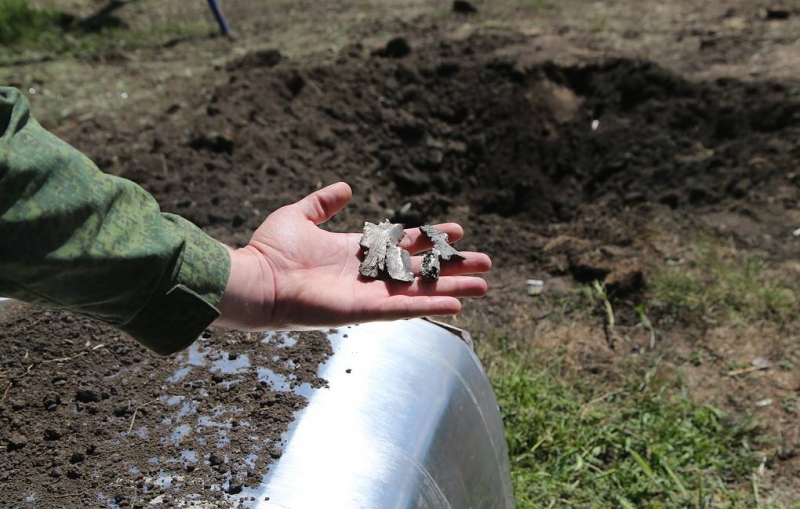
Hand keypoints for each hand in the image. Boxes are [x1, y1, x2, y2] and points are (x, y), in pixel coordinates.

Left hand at [214, 182, 490, 330]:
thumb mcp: (299, 216)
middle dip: (453, 265)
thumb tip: (344, 188)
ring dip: (452, 287)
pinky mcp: (364, 310)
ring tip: (486, 285)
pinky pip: (404, 308)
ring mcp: (368, 294)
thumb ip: (323, 203)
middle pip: (421, 269)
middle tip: (486, 261)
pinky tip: (458, 303)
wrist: (254, 280)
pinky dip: (429, 305)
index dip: (432, 236)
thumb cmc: (270, 251)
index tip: (459, 229)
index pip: (404, 243)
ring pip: (420, 290)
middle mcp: (368, 274)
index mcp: (357, 252)